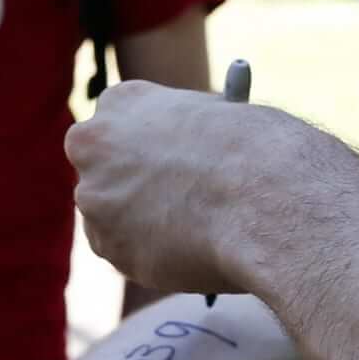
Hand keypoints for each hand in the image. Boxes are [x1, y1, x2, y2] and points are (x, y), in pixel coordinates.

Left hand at [66, 79, 305, 293]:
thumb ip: (188, 137)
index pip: (118, 127)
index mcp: (122, 101)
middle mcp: (94, 143)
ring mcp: (95, 197)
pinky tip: (192, 250)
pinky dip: (151, 258)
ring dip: (141, 227)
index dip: (145, 151)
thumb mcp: (222, 120)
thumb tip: (190, 163)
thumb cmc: (259, 151)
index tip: (165, 168)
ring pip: (111, 219)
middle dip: (130, 191)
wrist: (263, 199)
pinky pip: (124, 255)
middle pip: (104, 172)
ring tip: (198, 230)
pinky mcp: (106, 247)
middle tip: (170, 208)